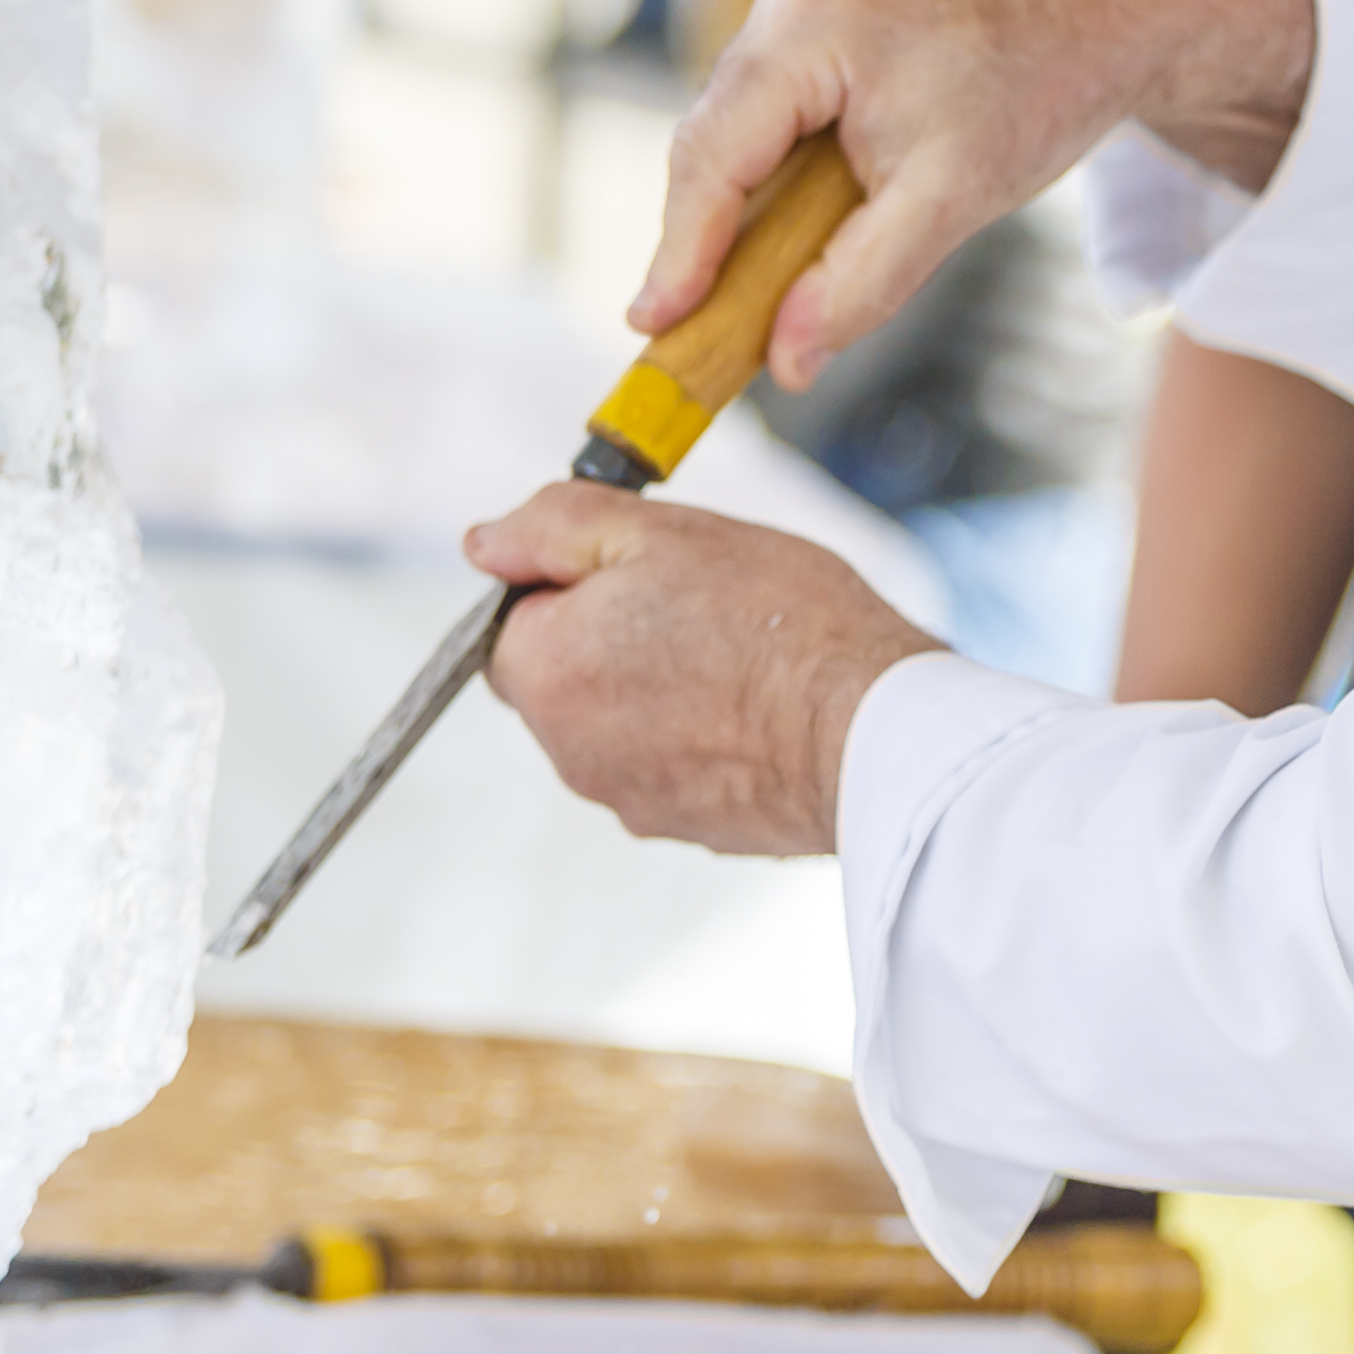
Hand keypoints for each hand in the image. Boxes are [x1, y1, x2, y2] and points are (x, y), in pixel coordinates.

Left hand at [475, 485, 939, 857]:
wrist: (870, 727)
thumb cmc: (778, 620)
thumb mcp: (662, 531)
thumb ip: (555, 526)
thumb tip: (483, 542)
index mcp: (548, 671)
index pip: (513, 620)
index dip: (573, 583)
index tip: (641, 571)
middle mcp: (569, 750)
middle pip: (566, 675)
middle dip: (613, 637)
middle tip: (698, 604)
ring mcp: (627, 797)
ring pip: (618, 722)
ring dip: (658, 687)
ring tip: (740, 654)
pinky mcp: (683, 828)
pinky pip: (669, 765)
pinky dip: (699, 735)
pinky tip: (758, 705)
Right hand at [632, 0, 1315, 386]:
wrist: (1121, 1)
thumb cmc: (1047, 86)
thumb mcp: (954, 201)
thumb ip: (861, 284)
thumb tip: (784, 363)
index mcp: (815, 17)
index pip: (713, 150)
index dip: (679, 248)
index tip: (651, 325)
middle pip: (720, 128)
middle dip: (713, 229)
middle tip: (695, 325)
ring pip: (747, 107)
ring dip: (754, 188)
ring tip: (764, 274)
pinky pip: (780, 80)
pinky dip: (785, 146)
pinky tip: (815, 198)